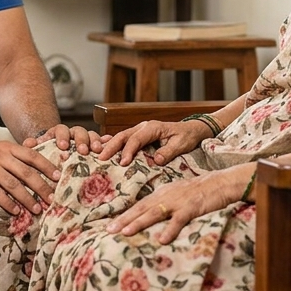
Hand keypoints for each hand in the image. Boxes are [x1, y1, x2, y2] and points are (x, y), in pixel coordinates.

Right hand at [0, 140, 61, 215]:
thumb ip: (14, 156)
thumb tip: (36, 168)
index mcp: (7, 147)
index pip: (32, 156)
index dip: (47, 167)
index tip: (59, 178)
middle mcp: (0, 155)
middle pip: (26, 172)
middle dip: (42, 187)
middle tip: (53, 200)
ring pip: (13, 184)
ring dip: (27, 199)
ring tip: (36, 210)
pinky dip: (7, 203)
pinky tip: (15, 211)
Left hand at [22, 123, 103, 154]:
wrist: (61, 157)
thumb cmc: (51, 154)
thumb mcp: (42, 150)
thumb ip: (36, 146)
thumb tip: (26, 143)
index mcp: (59, 133)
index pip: (61, 130)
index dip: (62, 137)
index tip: (62, 146)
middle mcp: (74, 134)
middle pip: (79, 131)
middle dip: (81, 140)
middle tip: (82, 150)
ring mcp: (87, 139)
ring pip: (92, 135)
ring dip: (95, 142)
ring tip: (97, 151)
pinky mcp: (97, 146)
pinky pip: (105, 141)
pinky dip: (108, 142)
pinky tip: (112, 146)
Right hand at [96, 118, 213, 166]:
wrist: (192, 130)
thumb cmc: (187, 137)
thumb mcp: (181, 144)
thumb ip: (168, 151)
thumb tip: (156, 160)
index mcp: (153, 127)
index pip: (136, 139)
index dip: (128, 151)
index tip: (122, 163)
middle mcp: (143, 127)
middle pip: (123, 135)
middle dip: (111, 147)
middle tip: (101, 158)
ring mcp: (140, 130)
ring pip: (121, 137)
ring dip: (109, 146)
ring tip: (98, 155)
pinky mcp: (139, 136)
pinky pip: (124, 139)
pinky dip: (113, 143)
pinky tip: (102, 148)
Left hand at [106, 164, 253, 243]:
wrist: (220, 183)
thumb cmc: (198, 191)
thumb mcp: (176, 194)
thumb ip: (162, 203)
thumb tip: (148, 216)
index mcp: (161, 193)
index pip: (139, 205)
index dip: (124, 214)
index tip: (109, 224)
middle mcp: (165, 196)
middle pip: (141, 208)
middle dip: (124, 219)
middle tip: (108, 229)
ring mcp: (178, 201)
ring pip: (154, 213)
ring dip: (139, 223)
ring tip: (126, 232)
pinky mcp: (191, 208)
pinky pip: (179, 220)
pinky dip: (170, 229)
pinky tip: (161, 240)